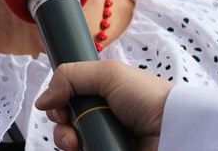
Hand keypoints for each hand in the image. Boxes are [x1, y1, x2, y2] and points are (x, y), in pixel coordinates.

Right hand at [35, 59, 174, 150]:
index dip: (58, 104)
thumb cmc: (149, 98)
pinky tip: (85, 149)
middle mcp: (101, 118)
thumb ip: (69, 77)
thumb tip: (42, 100)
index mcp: (100, 95)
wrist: (175, 130)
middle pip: (64, 125)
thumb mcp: (107, 74)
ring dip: (67, 142)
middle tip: (69, 125)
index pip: (66, 101)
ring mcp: (105, 140)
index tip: (60, 105)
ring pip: (71, 145)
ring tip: (78, 143)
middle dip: (61, 125)